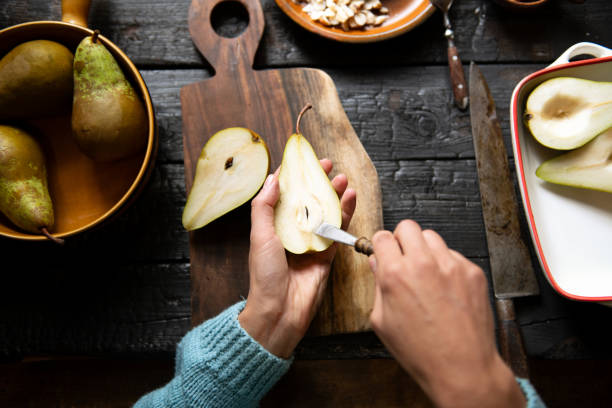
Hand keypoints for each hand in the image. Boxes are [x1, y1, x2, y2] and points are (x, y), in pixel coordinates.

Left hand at [239, 159, 355, 358]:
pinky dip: (345, 213)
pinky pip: (337, 229)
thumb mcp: (260, 236)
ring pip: (325, 211)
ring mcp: (311, 242)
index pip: (284, 194)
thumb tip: (273, 179)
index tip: (302, 159)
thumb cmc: (265, 275)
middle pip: (308, 199)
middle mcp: (293, 231)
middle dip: (317, 181)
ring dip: (334, 194)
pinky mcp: (327, 253)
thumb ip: (264, 207)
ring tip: (342, 178)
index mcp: (273, 226)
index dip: (293, 175)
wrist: (279, 311)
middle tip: (328, 165)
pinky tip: (350, 198)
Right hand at [369, 220, 524, 407]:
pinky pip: (454, 255)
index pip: (382, 237)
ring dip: (424, 249)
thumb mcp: (382, 322)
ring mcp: (451, 265)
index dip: (381, 244)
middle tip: (403, 256)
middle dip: (402, 239)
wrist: (462, 366)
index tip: (384, 251)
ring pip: (432, 237)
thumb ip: (377, 286)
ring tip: (425, 273)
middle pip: (408, 227)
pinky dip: (446, 265)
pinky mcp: (472, 271)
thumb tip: (377, 263)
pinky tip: (445, 288)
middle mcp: (423, 264)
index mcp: (395, 274)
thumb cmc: (421, 351)